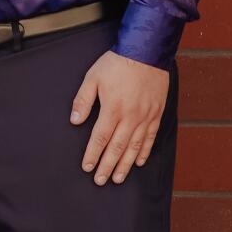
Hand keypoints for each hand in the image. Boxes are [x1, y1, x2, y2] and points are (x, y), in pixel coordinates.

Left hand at [70, 51, 169, 185]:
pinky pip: (151, 138)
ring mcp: (145, 117)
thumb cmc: (117, 63)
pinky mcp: (156, 113)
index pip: (100, 138)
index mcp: (113, 109)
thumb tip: (75, 120)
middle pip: (117, 148)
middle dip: (107, 166)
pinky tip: (139, 163)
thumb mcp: (93, 77)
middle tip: (100, 180)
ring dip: (125, 165)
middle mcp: (130, 117)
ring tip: (118, 178)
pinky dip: (144, 152)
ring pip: (134, 147)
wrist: (147, 51)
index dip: (93, 155)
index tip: (87, 167)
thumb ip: (83, 100)